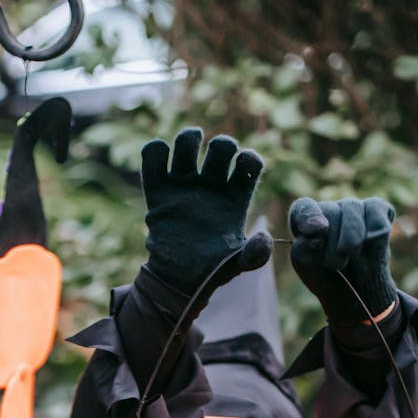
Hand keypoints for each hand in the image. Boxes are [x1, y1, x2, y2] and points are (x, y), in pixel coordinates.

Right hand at [141, 127, 271, 296]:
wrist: (179, 279)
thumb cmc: (212, 270)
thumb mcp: (237, 265)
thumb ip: (255, 254)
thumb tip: (264, 238)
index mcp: (234, 197)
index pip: (248, 163)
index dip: (249, 159)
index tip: (242, 170)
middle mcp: (211, 185)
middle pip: (221, 145)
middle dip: (221, 146)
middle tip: (214, 164)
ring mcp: (185, 184)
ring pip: (188, 141)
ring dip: (188, 139)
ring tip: (186, 155)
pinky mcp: (159, 190)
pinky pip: (154, 156)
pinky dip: (155, 151)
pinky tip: (160, 165)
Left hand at [289, 196, 396, 325]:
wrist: (359, 294)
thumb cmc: (329, 279)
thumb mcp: (309, 270)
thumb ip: (303, 249)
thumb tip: (318, 231)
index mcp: (306, 223)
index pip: (302, 208)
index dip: (309, 216)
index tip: (319, 231)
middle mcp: (329, 211)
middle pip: (329, 211)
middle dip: (333, 242)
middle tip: (334, 265)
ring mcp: (353, 209)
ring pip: (352, 208)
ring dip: (353, 237)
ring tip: (352, 255)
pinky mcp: (376, 210)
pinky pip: (375, 207)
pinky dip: (375, 225)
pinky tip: (372, 239)